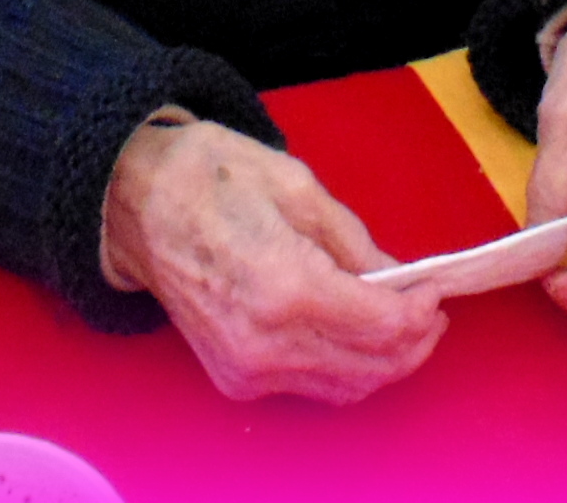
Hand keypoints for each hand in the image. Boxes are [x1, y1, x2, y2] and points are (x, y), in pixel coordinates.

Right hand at [98, 115, 447, 402]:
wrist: (133, 203)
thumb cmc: (208, 178)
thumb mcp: (296, 184)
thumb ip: (353, 239)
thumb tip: (395, 276)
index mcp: (284, 285)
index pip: (382, 323)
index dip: (420, 310)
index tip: (434, 289)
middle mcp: (266, 341)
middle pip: (371, 365)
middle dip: (413, 342)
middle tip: (429, 310)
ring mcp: (247, 367)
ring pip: (344, 386)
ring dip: (384, 361)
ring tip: (403, 324)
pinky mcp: (234, 377)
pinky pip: (310, 387)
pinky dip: (344, 368)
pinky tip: (355, 335)